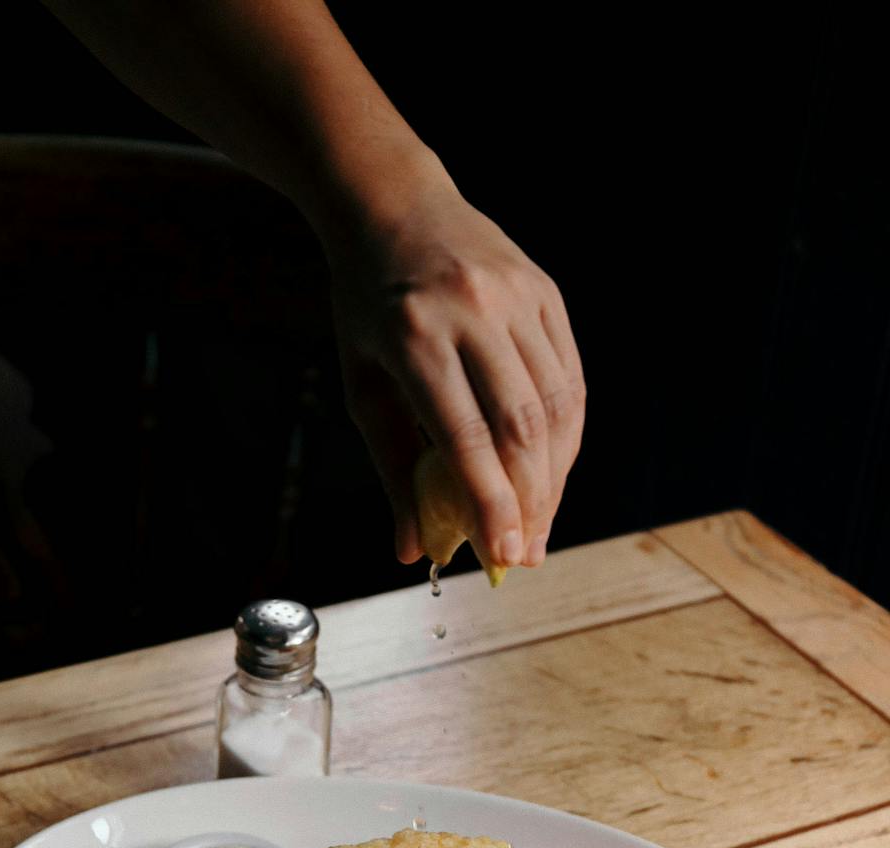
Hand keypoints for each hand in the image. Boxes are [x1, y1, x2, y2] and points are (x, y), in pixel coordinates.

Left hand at [324, 171, 584, 568]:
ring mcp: (518, 296)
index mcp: (416, 335)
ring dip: (555, 477)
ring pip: (556, 407)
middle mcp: (474, 311)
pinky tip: (553, 473)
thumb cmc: (369, 309)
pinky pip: (569, 379)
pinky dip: (567, 435)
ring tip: (539, 524)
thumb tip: (411, 549)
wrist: (395, 205)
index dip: (491, 503)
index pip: (466, 437)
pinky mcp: (547, 292)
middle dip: (529, 502)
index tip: (503, 557)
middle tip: (525, 554)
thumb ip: (393, 467)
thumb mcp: (363, 385)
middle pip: (522, 428)